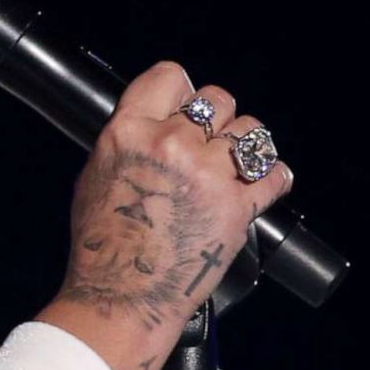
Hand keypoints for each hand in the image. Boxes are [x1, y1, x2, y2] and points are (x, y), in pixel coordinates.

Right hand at [39, 61, 293, 369]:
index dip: (182, 89)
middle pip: (216, 99)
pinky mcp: (238, 206)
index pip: (170, 76)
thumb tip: (151, 124)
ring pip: (251, 131)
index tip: (185, 103)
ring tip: (236, 163)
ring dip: (246, 145)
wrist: (124, 293)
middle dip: (216, 119)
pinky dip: (272, 178)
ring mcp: (208, 174)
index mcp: (130, 131)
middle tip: (209, 143)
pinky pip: (274, 174)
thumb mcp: (95, 174)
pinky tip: (263, 183)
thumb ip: (128, 140)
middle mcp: (172, 143)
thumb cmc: (103, 243)